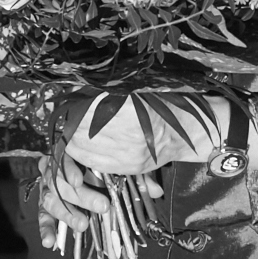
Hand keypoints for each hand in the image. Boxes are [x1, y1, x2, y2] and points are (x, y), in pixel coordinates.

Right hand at [37, 150, 165, 250]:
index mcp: (70, 154)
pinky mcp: (46, 206)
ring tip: (83, 225)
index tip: (79, 180)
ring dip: (67, 213)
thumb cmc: (102, 165)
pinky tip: (49, 242)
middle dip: (81, 196)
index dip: (68, 169)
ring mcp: (48, 188)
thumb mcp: (119, 166)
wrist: (79, 168)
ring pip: (51, 199)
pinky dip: (46, 229)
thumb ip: (136, 176)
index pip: (63, 157)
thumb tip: (156, 191)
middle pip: (60, 182)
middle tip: (102, 206)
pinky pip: (42, 216)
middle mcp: (55, 170)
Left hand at [62, 93, 217, 174]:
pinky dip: (80, 151)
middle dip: (73, 118)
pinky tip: (81, 142)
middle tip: (72, 110)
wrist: (184, 133)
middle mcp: (128, 136)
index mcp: (131, 112)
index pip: (87, 109)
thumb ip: (109, 93)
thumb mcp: (137, 92)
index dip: (76, 102)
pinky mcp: (125, 168)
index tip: (75, 97)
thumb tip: (78, 90)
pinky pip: (90, 161)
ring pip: (82, 146)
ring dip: (73, 135)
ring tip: (75, 125)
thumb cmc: (161, 106)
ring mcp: (126, 155)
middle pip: (81, 127)